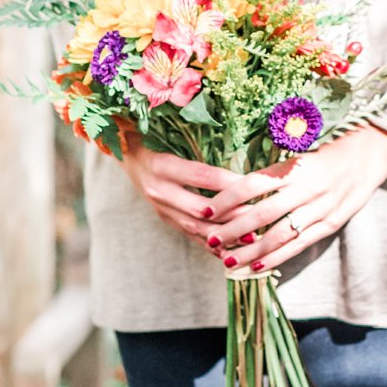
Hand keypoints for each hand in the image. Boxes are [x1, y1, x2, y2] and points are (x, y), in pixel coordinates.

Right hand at [118, 131, 272, 246]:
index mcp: (162, 165)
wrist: (128, 155)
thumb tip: (241, 149)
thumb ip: (201, 142)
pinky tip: (232, 250)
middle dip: (231, 215)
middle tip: (258, 216)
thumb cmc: (158, 138)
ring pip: (194, 226)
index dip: (229, 183)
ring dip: (224, 234)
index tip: (256, 184)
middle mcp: (159, 190)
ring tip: (251, 239)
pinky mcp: (165, 219)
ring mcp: (160, 208)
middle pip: (199, 208)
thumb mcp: (173, 136)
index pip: (202, 176)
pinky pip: (189, 235)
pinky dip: (211, 244)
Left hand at [205, 126, 386, 277]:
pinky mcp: (331, 223)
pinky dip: (277, 258)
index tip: (205, 211)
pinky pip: (299, 245)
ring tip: (228, 261)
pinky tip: (257, 266)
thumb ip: (273, 171)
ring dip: (251, 250)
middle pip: (262, 213)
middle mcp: (307, 188)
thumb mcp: (300, 152)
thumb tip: (234, 187)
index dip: (226, 199)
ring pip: (279, 235)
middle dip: (232, 230)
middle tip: (210, 241)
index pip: (252, 184)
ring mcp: (320, 208)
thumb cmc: (329, 150)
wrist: (372, 153)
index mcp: (295, 167)